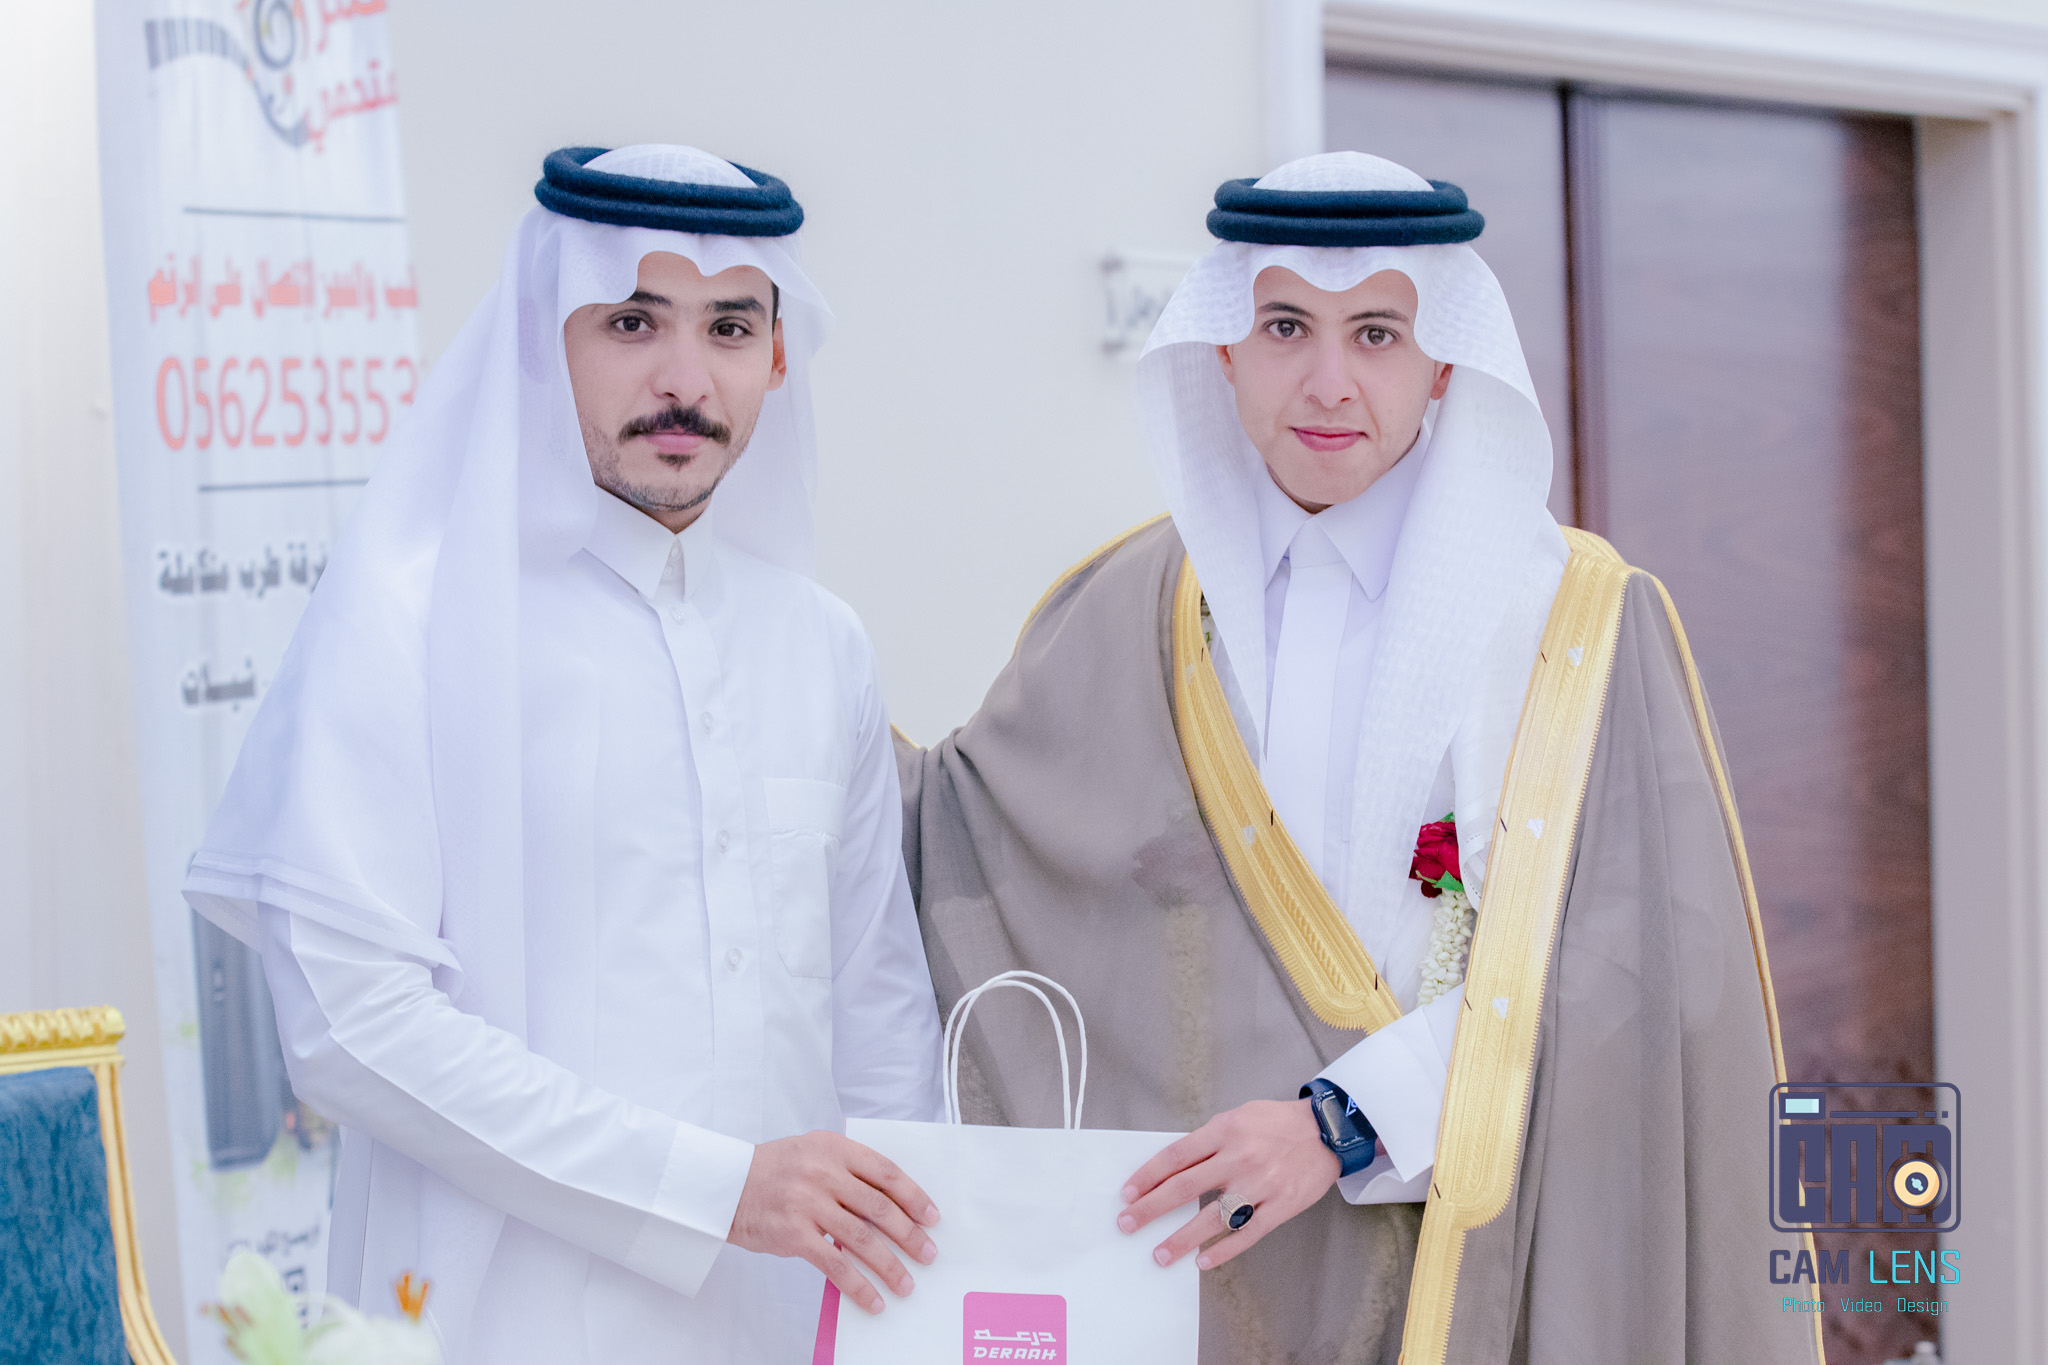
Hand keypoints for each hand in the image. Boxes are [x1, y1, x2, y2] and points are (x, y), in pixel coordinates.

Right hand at [728, 1130, 940, 1314]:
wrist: (724, 1185)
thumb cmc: (774, 1170)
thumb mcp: (813, 1154)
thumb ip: (848, 1172)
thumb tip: (891, 1206)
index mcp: (834, 1148)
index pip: (886, 1172)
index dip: (914, 1196)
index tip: (931, 1217)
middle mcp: (823, 1172)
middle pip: (880, 1208)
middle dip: (910, 1235)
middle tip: (928, 1254)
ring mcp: (807, 1202)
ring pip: (862, 1239)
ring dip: (890, 1265)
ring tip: (906, 1283)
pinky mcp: (793, 1234)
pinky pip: (835, 1265)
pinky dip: (858, 1286)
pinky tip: (873, 1299)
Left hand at [1116, 1098, 1338, 1270]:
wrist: (1328, 1131)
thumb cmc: (1277, 1123)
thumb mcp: (1238, 1117)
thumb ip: (1208, 1140)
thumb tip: (1173, 1166)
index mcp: (1225, 1131)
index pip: (1176, 1157)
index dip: (1148, 1176)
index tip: (1128, 1193)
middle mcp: (1240, 1158)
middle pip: (1186, 1187)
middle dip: (1151, 1208)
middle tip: (1127, 1223)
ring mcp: (1260, 1185)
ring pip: (1213, 1217)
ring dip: (1182, 1239)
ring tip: (1159, 1255)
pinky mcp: (1281, 1207)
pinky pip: (1247, 1234)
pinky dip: (1223, 1250)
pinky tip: (1202, 1262)